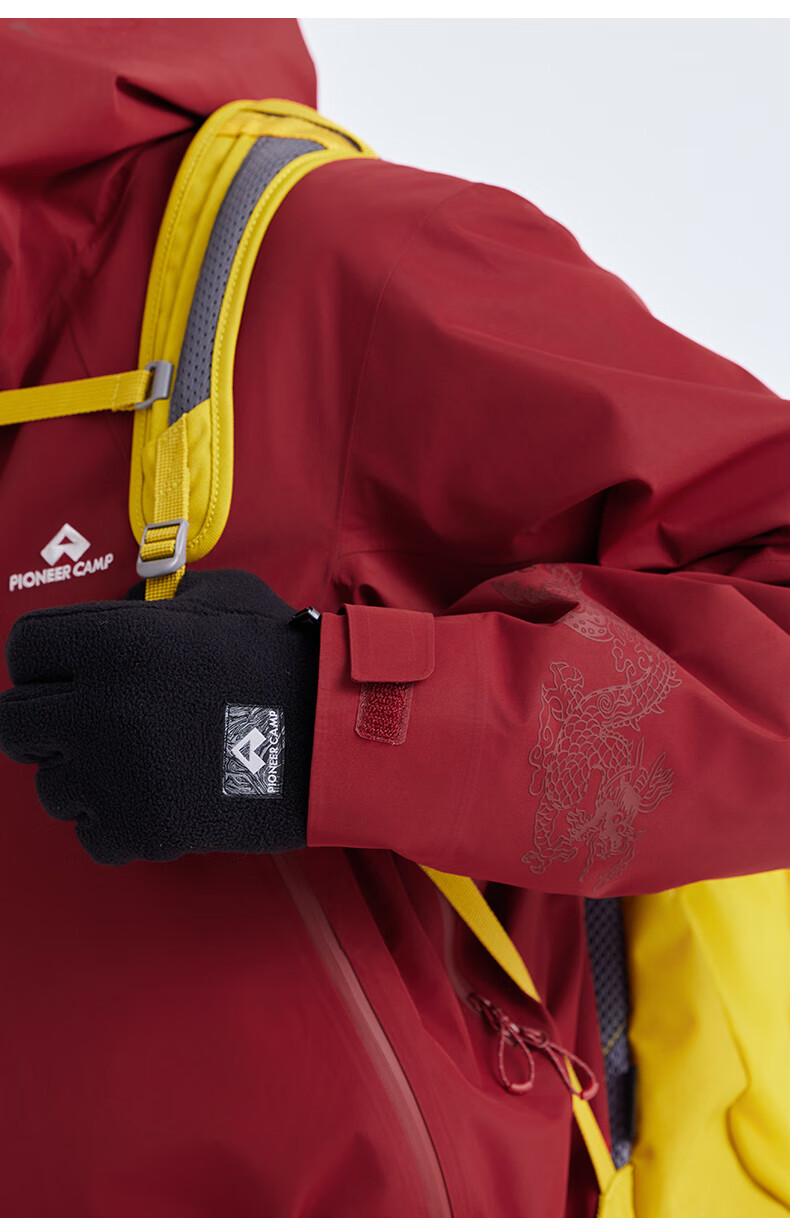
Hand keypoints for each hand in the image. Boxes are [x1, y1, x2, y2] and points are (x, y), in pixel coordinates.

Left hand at [0, 569, 320, 864]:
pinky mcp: (142, 829)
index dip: (46, 661)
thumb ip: (155, 604)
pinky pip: (92, 835)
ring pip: (50, 789)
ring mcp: (116, 775)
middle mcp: (99, 707)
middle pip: (15, 726)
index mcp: (114, 641)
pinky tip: (155, 798)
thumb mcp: (220, 597)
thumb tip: (121, 614)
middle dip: (47, 724)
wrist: (336, 733)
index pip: (24, 650)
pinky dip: (118, 823)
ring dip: (85, 777)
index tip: (66, 673)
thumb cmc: (285, 658)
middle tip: (88, 724)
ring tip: (136, 765)